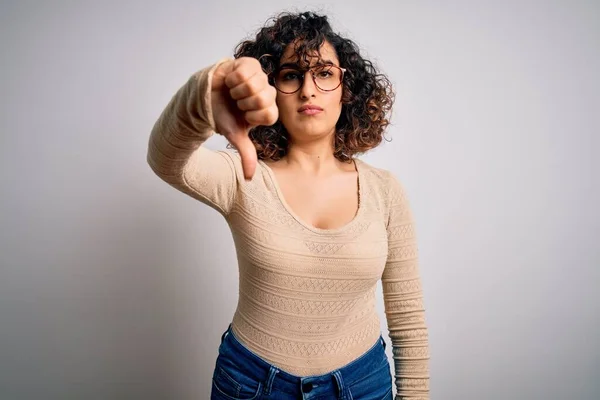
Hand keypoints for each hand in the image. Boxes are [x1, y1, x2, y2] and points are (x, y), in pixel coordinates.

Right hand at [211, 57, 277, 179]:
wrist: (205, 98)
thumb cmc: (222, 116)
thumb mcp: (235, 136)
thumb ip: (246, 154)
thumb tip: (249, 178)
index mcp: (268, 110)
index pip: (271, 114)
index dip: (253, 116)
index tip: (243, 115)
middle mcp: (267, 93)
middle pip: (264, 98)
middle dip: (244, 103)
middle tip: (236, 103)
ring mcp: (260, 77)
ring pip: (255, 84)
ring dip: (238, 90)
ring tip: (233, 92)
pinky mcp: (249, 64)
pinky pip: (245, 71)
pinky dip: (233, 77)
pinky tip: (230, 81)